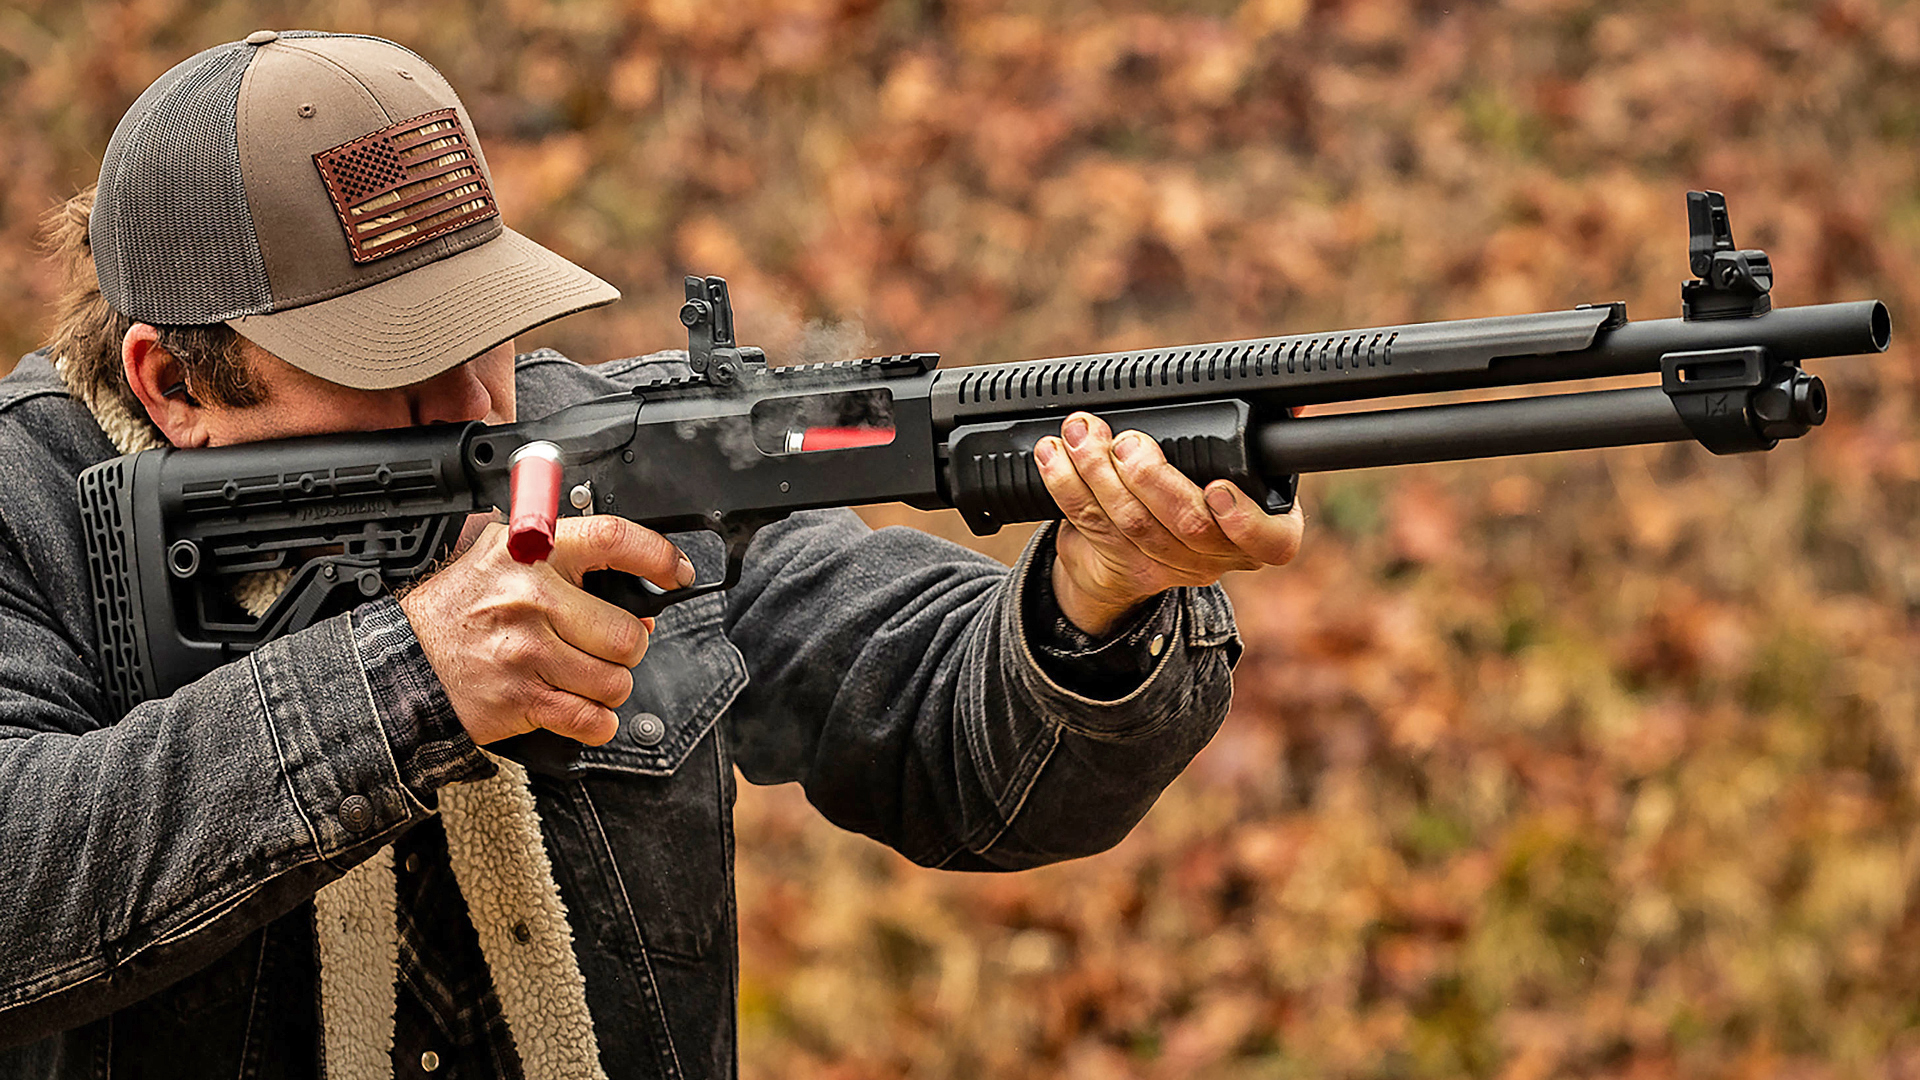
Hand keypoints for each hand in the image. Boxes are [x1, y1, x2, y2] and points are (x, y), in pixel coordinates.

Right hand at [398, 516, 693, 747]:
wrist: (403, 664)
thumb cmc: (456, 612)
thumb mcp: (499, 556)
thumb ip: (559, 555)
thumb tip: (632, 585)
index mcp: (531, 553)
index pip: (613, 539)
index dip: (657, 556)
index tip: (677, 572)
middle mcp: (531, 599)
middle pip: (626, 632)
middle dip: (627, 647)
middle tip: (605, 647)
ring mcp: (527, 652)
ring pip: (615, 680)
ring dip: (608, 686)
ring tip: (580, 676)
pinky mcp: (522, 699)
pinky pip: (592, 720)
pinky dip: (595, 723)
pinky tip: (577, 708)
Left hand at [1032, 411, 1304, 636]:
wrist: (1133, 553)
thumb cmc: (1193, 492)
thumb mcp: (1229, 467)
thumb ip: (1250, 436)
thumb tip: (1292, 399)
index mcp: (1258, 533)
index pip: (1271, 542)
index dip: (1246, 520)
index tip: (1218, 488)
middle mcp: (1216, 556)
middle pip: (1188, 526)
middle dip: (1152, 477)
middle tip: (1128, 442)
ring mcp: (1166, 568)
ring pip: (1132, 523)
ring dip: (1098, 472)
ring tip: (1080, 433)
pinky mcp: (1118, 565)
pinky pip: (1090, 523)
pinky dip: (1066, 484)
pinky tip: (1053, 455)